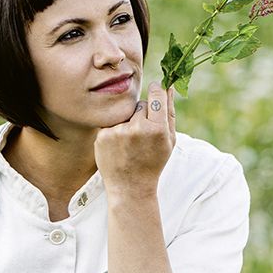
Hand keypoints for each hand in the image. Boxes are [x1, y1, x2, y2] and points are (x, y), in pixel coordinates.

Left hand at [95, 81, 175, 197]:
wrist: (130, 187)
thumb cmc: (153, 163)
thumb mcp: (169, 141)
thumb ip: (169, 112)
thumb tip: (167, 86)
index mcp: (158, 129)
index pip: (157, 95)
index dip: (156, 90)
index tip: (155, 89)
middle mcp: (137, 128)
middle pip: (140, 104)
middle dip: (143, 113)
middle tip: (144, 133)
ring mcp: (118, 132)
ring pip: (125, 112)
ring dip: (128, 121)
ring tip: (131, 142)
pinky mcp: (103, 135)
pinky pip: (112, 122)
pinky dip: (115, 130)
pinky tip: (120, 146)